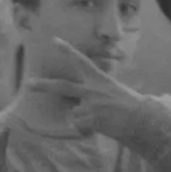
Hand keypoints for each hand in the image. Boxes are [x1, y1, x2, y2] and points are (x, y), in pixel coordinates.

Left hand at [23, 39, 155, 141]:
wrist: (142, 119)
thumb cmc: (131, 106)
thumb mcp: (114, 91)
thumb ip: (96, 94)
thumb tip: (77, 106)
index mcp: (99, 79)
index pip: (81, 61)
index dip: (67, 50)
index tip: (54, 41)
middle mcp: (92, 89)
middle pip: (62, 87)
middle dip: (43, 85)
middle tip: (28, 84)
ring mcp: (90, 104)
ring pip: (75, 114)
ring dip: (84, 120)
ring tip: (103, 120)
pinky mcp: (90, 119)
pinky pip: (80, 127)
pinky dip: (87, 130)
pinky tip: (101, 128)